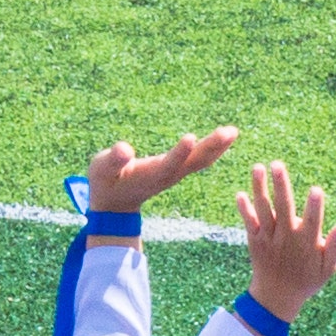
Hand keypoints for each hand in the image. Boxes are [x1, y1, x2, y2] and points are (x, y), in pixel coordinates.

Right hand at [83, 126, 240, 212]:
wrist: (114, 203)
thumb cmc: (105, 182)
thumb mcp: (102, 170)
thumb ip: (113, 160)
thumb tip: (123, 149)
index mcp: (150, 174)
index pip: (168, 163)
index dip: (179, 152)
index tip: (191, 137)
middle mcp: (168, 175)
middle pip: (193, 162)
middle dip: (211, 147)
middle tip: (229, 132)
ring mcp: (175, 174)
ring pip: (201, 161)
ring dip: (218, 147)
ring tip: (233, 131)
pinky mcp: (177, 171)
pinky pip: (200, 160)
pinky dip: (214, 149)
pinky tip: (226, 137)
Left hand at [234, 159, 335, 322]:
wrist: (276, 298)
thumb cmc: (307, 280)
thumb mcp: (327, 268)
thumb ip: (335, 246)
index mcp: (307, 243)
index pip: (313, 221)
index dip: (315, 207)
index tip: (316, 190)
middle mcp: (286, 238)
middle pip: (283, 208)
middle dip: (281, 186)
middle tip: (278, 164)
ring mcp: (269, 238)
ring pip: (264, 210)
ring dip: (259, 189)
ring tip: (258, 167)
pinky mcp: (255, 241)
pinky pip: (249, 223)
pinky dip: (244, 210)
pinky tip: (239, 194)